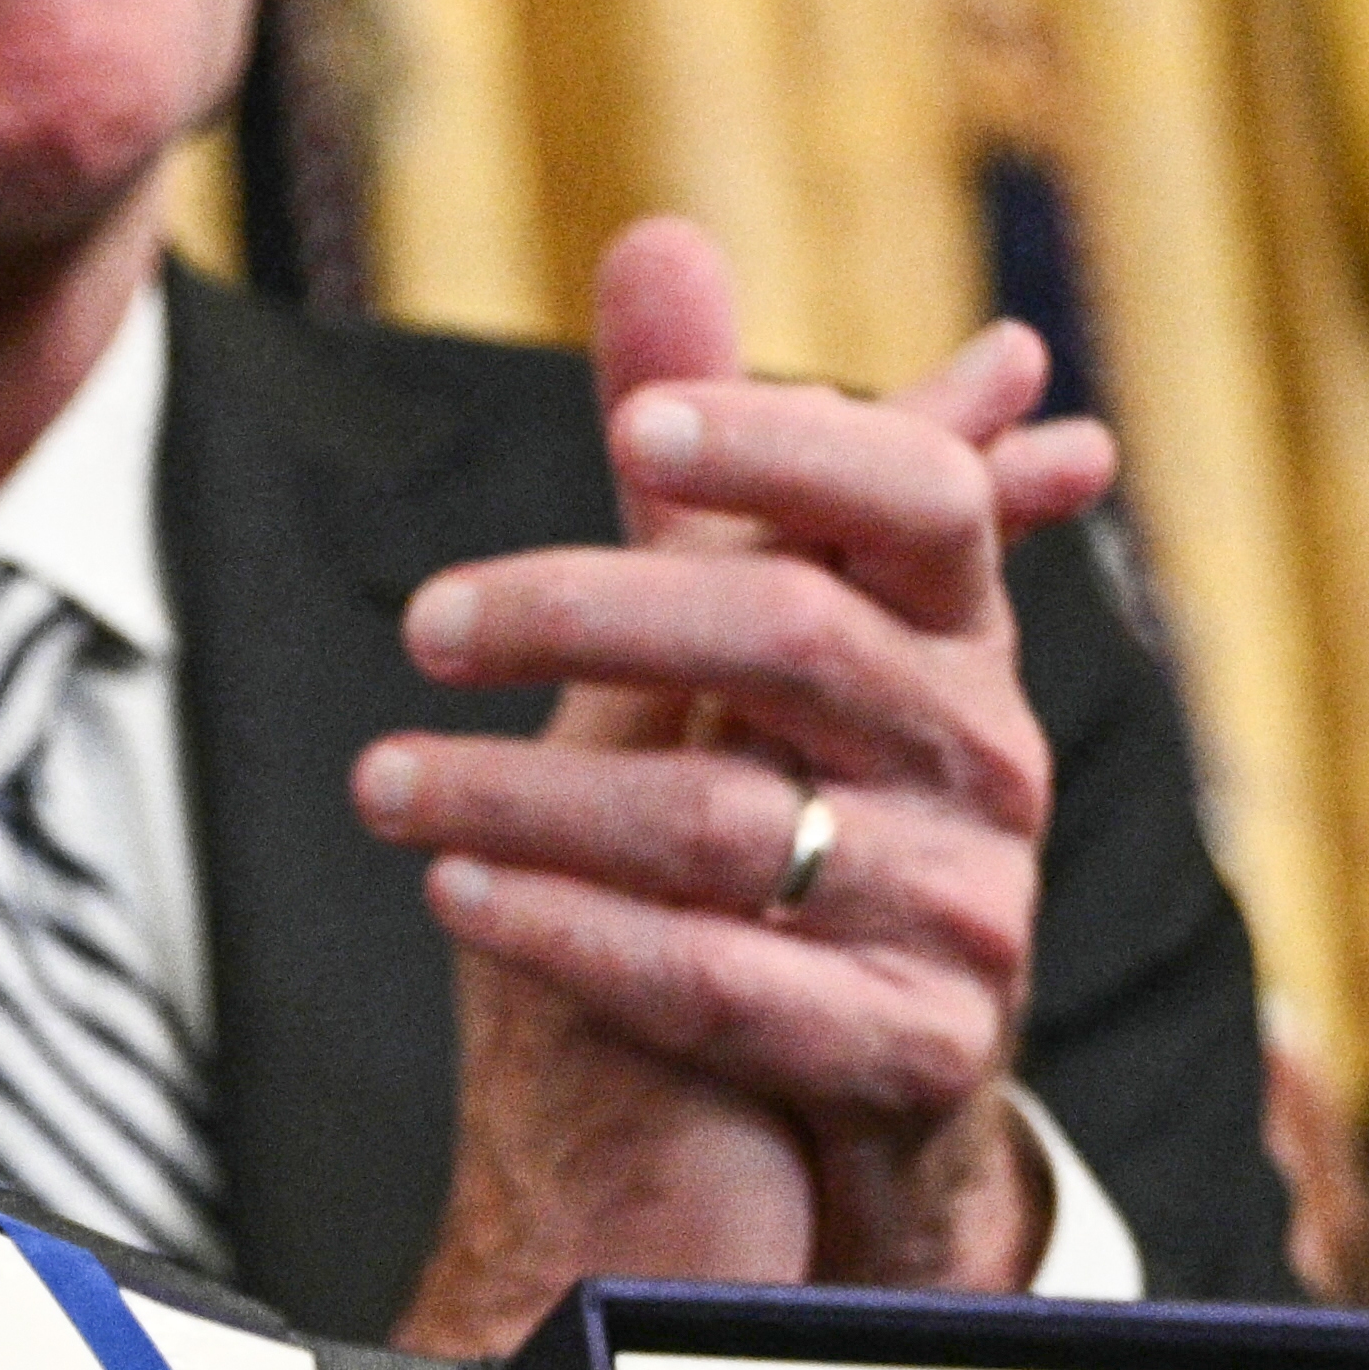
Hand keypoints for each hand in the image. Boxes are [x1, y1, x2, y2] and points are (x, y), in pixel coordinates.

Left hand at [366, 218, 1106, 1334]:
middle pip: (792, 640)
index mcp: (956, 639)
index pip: (912, 495)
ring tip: (380, 781)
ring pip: (727, 824)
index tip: (633, 428)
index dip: (784, 444)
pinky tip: (452, 894)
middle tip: (424, 622)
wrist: (829, 1132)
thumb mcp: (743, 651)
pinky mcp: (910, 1057)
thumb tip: (655, 237)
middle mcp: (989, 762)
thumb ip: (698, 470)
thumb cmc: (779, 843)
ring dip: (527, 796)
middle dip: (590, 616)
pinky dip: (569, 934)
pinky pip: (719, 984)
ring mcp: (967, 915)